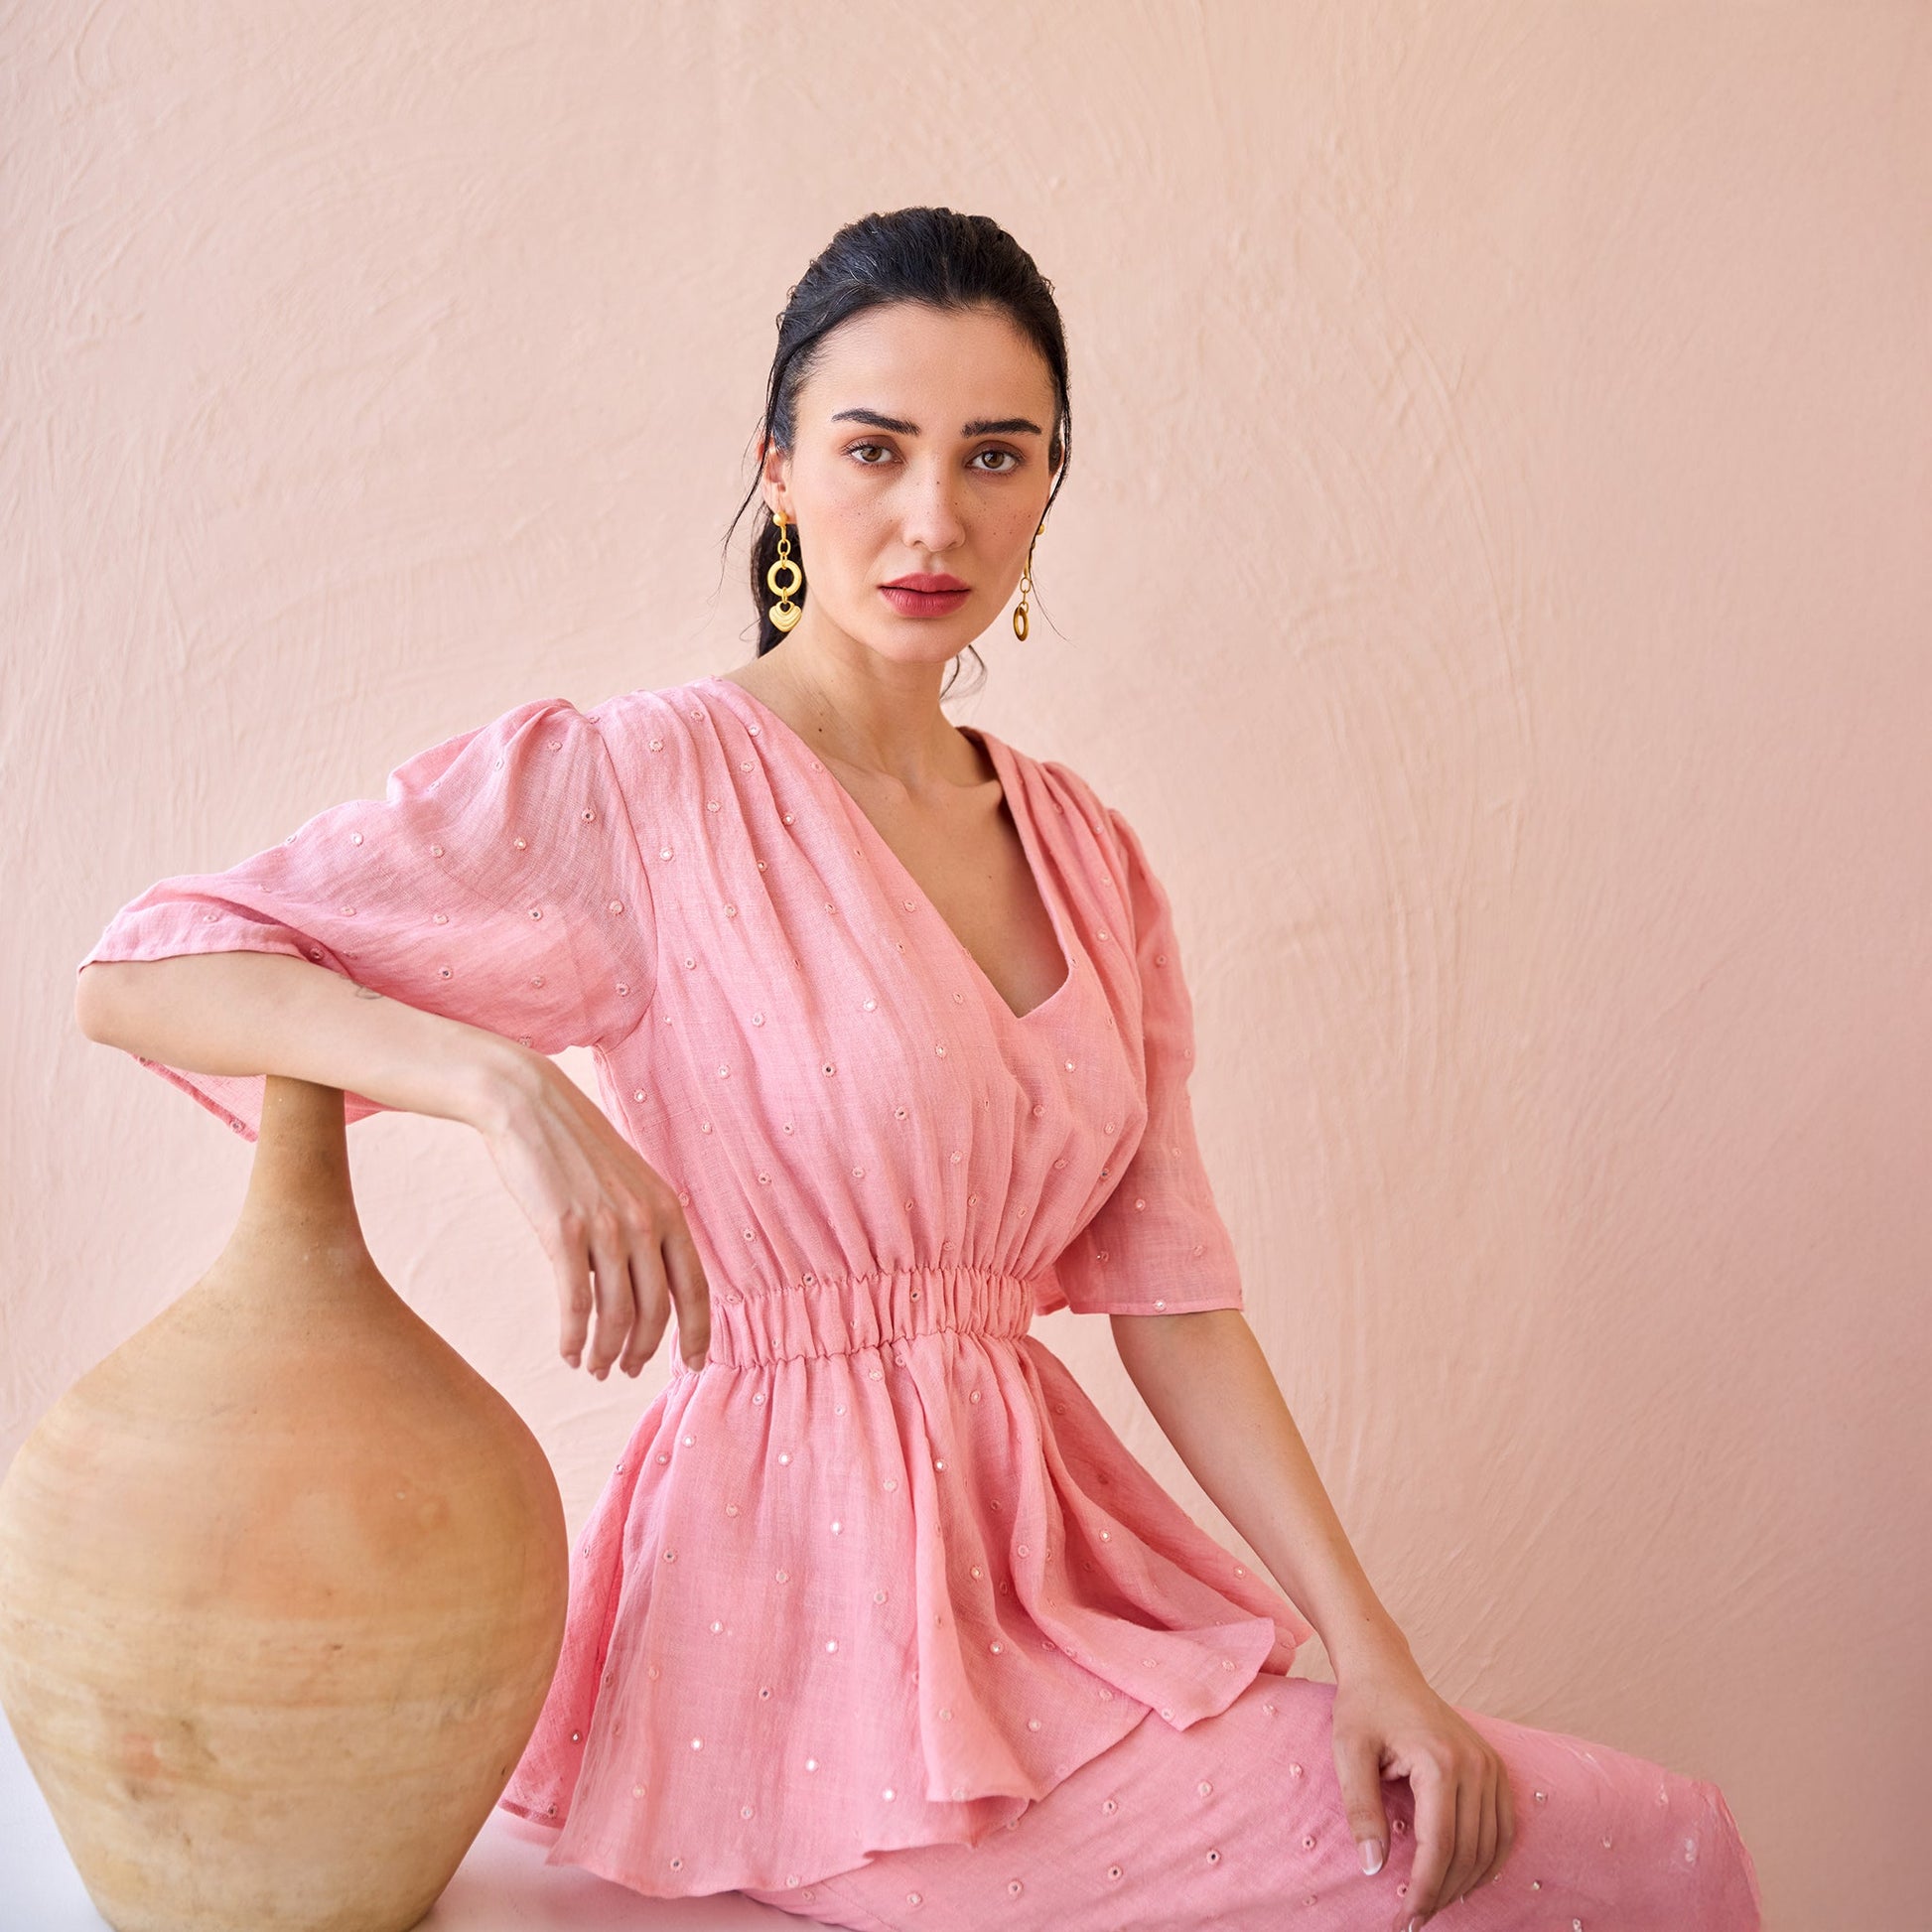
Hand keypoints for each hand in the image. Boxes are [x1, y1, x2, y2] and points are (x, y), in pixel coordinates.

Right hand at [475, 1049, 711, 1377]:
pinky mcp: (563, 1231)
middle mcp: (645, 1221)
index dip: (698, 1333)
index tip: (695, 1365)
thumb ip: (644, 1228)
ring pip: (616, 1314)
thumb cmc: (575, 1148)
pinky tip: (567, 1352)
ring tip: (593, 1368)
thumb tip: (641, 1286)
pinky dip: (573, 1337)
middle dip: (643, 1351)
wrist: (530, 1105)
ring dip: (605, 1351)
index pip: (695, 1287)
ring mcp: (606, 1226)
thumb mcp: (628, 1183)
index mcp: (667, 1210)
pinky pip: (575, 1302)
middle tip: (624, 1371)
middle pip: (657, 1310)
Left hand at [1329, 1644, 1515, 1929]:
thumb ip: (1361, 1810)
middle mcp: (1475, 1765)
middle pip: (1468, 1852)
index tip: (1407, 1918)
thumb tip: (1373, 1868)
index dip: (1424, 1888)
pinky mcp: (1495, 1767)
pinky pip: (1504, 1828)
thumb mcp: (1348, 1753)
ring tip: (1436, 1902)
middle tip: (1416, 1919)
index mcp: (1440, 1761)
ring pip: (1491, 1846)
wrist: (1386, 1670)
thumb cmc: (1363, 1708)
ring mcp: (1490, 1765)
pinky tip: (1467, 1878)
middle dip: (1443, 1893)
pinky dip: (1490, 1860)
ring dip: (1467, 1883)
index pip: (1439, 1845)